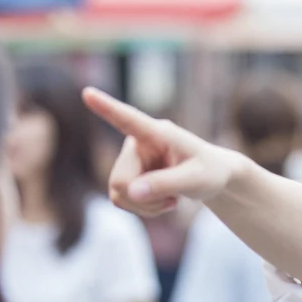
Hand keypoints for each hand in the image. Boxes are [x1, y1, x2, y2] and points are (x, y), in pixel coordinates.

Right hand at [82, 88, 245, 216]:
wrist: (213, 179)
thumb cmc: (209, 172)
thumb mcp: (195, 179)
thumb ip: (165, 184)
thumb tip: (129, 191)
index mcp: (158, 133)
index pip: (129, 119)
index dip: (106, 108)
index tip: (88, 93)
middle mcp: (138, 142)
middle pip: (120, 180)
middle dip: (142, 198)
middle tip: (171, 200)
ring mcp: (131, 159)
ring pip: (119, 193)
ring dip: (145, 205)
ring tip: (170, 199)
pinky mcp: (128, 175)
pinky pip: (121, 200)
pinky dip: (142, 208)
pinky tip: (163, 201)